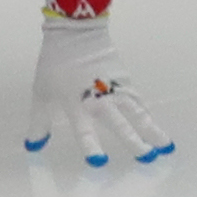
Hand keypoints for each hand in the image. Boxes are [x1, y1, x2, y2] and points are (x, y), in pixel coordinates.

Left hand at [28, 17, 174, 166]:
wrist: (75, 34)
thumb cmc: (54, 65)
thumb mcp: (41, 94)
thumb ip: (39, 122)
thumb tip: (32, 146)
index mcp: (75, 103)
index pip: (84, 130)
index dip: (90, 146)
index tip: (99, 162)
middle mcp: (98, 99)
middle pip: (119, 124)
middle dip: (133, 142)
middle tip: (146, 158)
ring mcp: (115, 89)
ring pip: (137, 113)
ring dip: (151, 130)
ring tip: (163, 146)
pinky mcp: (125, 81)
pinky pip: (138, 102)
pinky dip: (147, 114)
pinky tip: (153, 126)